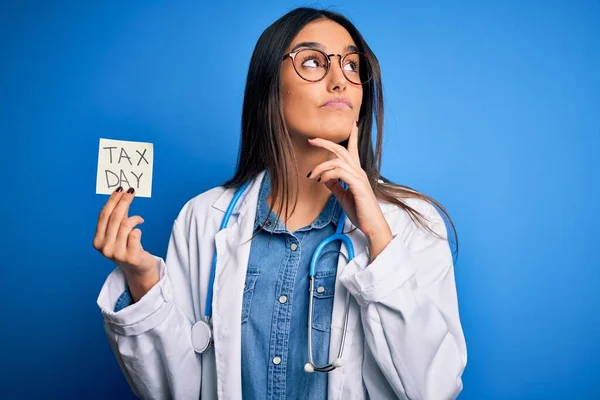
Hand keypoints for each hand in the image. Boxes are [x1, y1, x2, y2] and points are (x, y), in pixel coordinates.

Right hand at [93, 187, 157, 298]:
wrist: (138, 269)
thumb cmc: (128, 247)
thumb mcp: (118, 232)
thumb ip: (118, 217)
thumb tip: (121, 194)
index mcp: (97, 241)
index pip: (103, 216)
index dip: (112, 201)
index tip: (120, 189)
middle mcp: (104, 248)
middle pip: (114, 218)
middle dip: (123, 201)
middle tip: (131, 191)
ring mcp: (117, 254)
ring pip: (125, 225)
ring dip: (134, 218)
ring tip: (139, 218)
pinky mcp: (130, 257)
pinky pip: (136, 234)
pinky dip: (138, 229)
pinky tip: (139, 232)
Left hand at [307, 121, 392, 259]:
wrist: (372, 226)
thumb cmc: (360, 211)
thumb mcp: (343, 196)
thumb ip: (335, 185)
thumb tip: (324, 177)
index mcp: (357, 173)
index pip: (353, 149)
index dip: (353, 135)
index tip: (352, 123)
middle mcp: (359, 172)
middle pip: (342, 150)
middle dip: (325, 142)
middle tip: (311, 139)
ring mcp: (359, 178)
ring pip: (338, 161)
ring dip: (321, 166)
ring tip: (312, 175)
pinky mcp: (358, 185)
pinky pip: (340, 172)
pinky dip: (327, 174)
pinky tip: (321, 181)